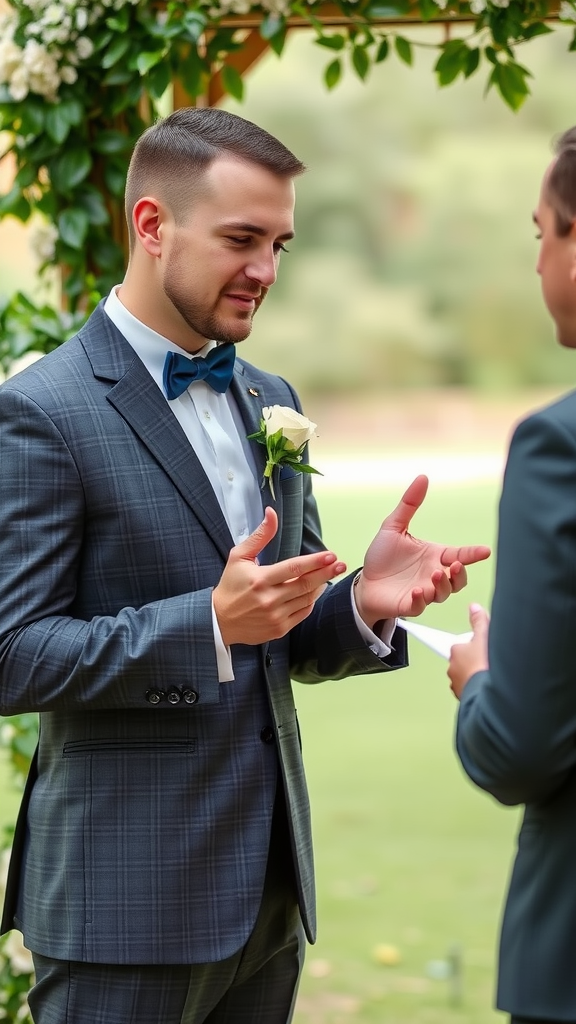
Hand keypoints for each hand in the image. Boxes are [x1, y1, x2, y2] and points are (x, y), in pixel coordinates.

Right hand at [213, 507, 346, 646]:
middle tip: (341, 565)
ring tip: (328, 574)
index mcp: (260, 580)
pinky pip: (302, 613)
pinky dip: (311, 601)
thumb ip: (260, 535)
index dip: (314, 562)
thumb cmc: (230, 585)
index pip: (293, 568)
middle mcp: (269, 599)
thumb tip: (272, 513)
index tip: (330, 555)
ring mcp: (275, 616)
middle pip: (305, 585)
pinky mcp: (279, 629)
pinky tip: (314, 591)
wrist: (219, 620)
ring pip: (306, 599)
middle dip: (325, 573)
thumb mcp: (239, 556)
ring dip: (320, 586)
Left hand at [353, 475, 490, 625]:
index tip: (485, 551)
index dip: (473, 553)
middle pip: (458, 579)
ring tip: (436, 574)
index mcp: (434, 556)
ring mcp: (423, 591)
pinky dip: (421, 600)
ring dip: (443, 585)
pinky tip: (417, 591)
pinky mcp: (409, 605)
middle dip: (461, 574)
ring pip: (443, 593)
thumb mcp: (393, 527)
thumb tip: (423, 477)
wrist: (364, 582)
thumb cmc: (382, 557)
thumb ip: (409, 505)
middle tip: (455, 565)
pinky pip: (421, 606)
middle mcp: (432, 575)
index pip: (459, 554)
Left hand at [448, 603, 489, 699]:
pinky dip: (479, 690)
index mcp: (455, 652)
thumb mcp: (485, 636)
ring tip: (491, 676)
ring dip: (477, 677)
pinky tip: (490, 688)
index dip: (475, 647)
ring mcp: (459, 685)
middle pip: (465, 662)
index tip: (483, 650)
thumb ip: (479, 621)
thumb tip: (474, 607)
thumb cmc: (483, 665)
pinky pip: (472, 691)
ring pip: (467, 678)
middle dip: (476, 662)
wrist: (489, 694)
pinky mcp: (466, 699)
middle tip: (490, 662)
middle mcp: (453, 669)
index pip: (462, 646)